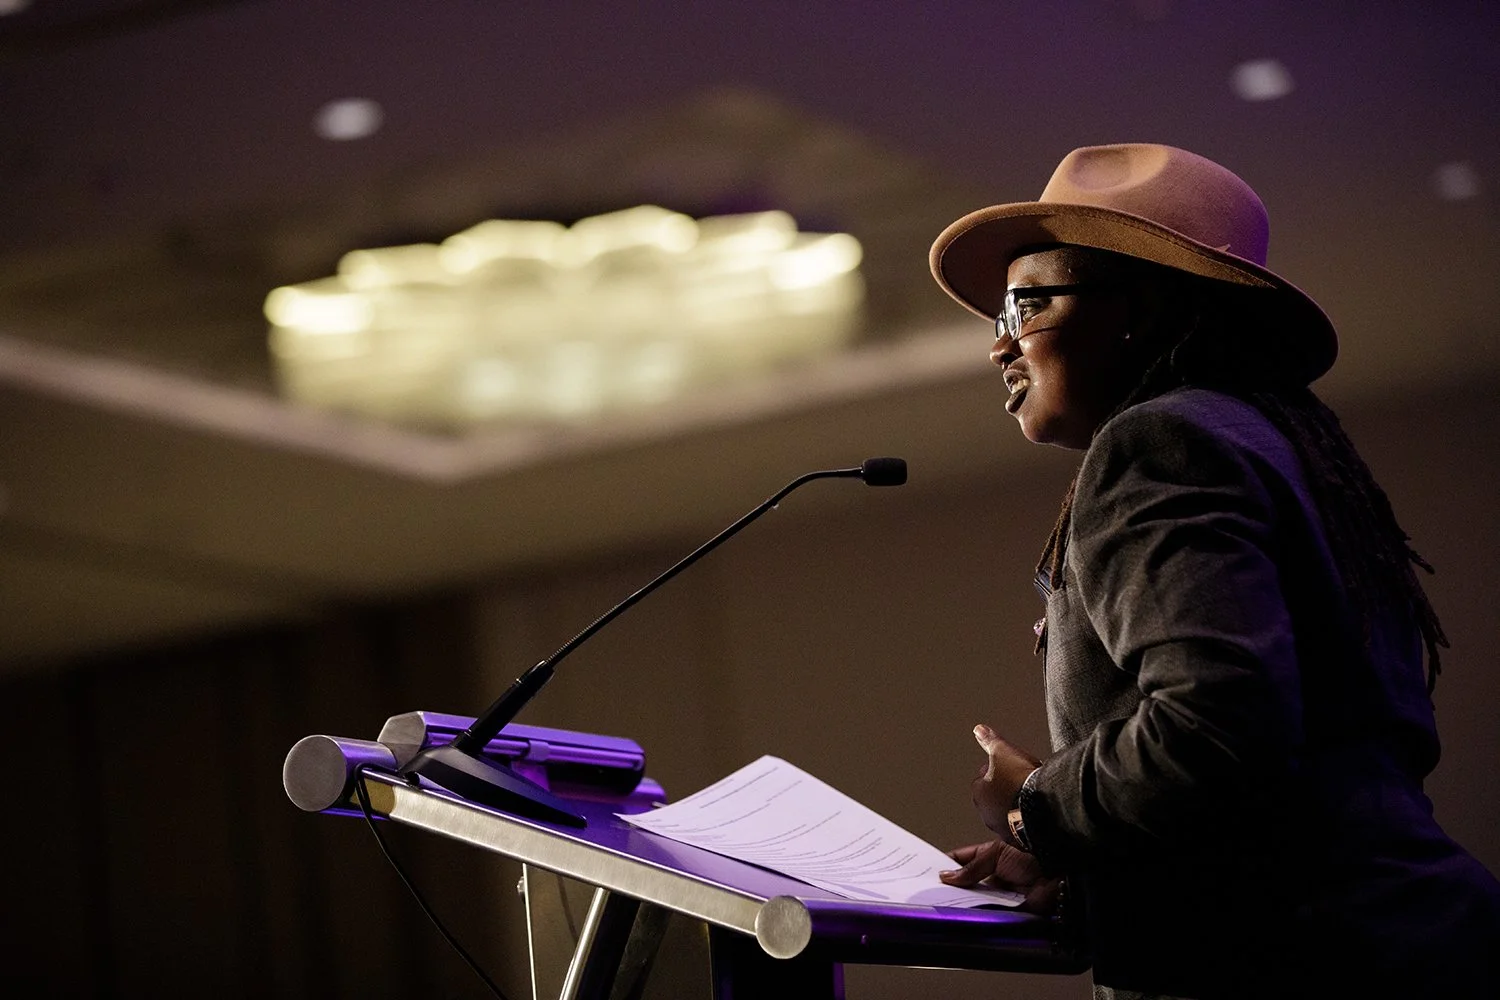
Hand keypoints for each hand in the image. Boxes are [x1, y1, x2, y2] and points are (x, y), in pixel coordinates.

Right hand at [940, 838, 1060, 913]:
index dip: (946, 865)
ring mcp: (998, 893)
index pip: (961, 861)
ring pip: (974, 900)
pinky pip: (987, 913)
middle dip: (952, 887)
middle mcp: (992, 876)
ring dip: (963, 902)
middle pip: (966, 883)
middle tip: (932, 892)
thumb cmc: (1031, 855)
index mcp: (988, 857)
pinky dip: (977, 915)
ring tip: (943, 904)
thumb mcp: (995, 855)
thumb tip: (947, 876)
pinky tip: (965, 915)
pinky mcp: (1006, 910)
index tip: (929, 872)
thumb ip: (971, 868)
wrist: (1056, 873)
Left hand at [970, 724, 1040, 836]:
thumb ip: (990, 741)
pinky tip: (1037, 812)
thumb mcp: (1003, 751)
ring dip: (1016, 807)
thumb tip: (979, 730)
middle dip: (1005, 791)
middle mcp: (987, 813)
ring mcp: (1003, 828)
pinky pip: (1022, 828)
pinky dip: (1027, 820)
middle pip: (994, 799)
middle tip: (1020, 782)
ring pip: (1007, 814)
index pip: (982, 780)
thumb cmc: (1021, 781)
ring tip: (1031, 796)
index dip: (997, 771)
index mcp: (980, 792)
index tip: (1007, 768)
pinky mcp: (1020, 839)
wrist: (1044, 806)